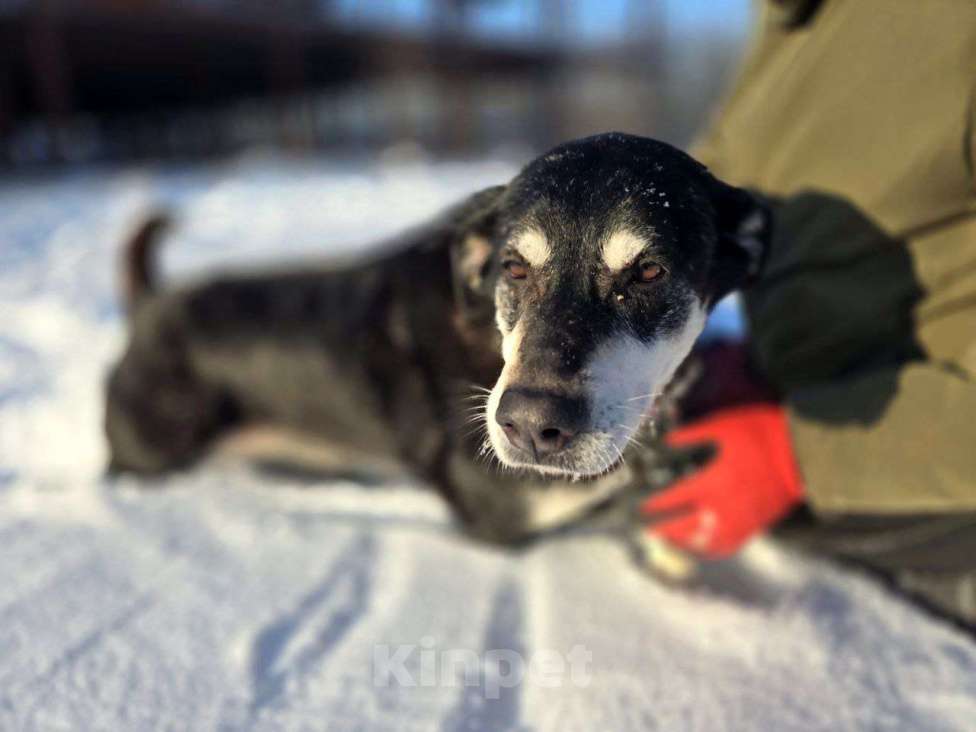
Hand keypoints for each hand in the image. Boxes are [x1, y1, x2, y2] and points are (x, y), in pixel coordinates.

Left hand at [642, 404, 803, 557]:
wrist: (804, 452)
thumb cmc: (762, 433)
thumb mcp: (724, 425)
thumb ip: (693, 434)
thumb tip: (667, 441)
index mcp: (713, 481)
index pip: (676, 499)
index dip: (657, 504)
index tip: (642, 507)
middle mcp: (724, 506)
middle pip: (685, 526)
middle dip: (664, 529)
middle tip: (647, 529)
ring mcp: (740, 520)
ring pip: (705, 542)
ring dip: (683, 542)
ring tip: (669, 540)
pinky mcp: (755, 525)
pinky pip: (727, 545)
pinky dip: (710, 548)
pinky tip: (700, 545)